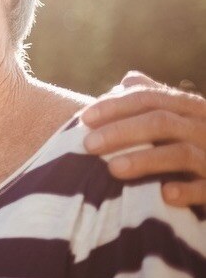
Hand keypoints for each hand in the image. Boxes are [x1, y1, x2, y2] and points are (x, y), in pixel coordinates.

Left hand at [82, 71, 205, 207]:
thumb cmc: (190, 145)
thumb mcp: (175, 119)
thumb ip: (152, 100)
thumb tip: (125, 82)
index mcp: (188, 107)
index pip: (148, 98)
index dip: (115, 106)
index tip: (84, 118)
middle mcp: (204, 127)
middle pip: (161, 122)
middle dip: (121, 131)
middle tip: (89, 144)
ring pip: (180, 153)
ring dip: (145, 160)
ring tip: (113, 169)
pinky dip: (187, 191)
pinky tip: (164, 194)